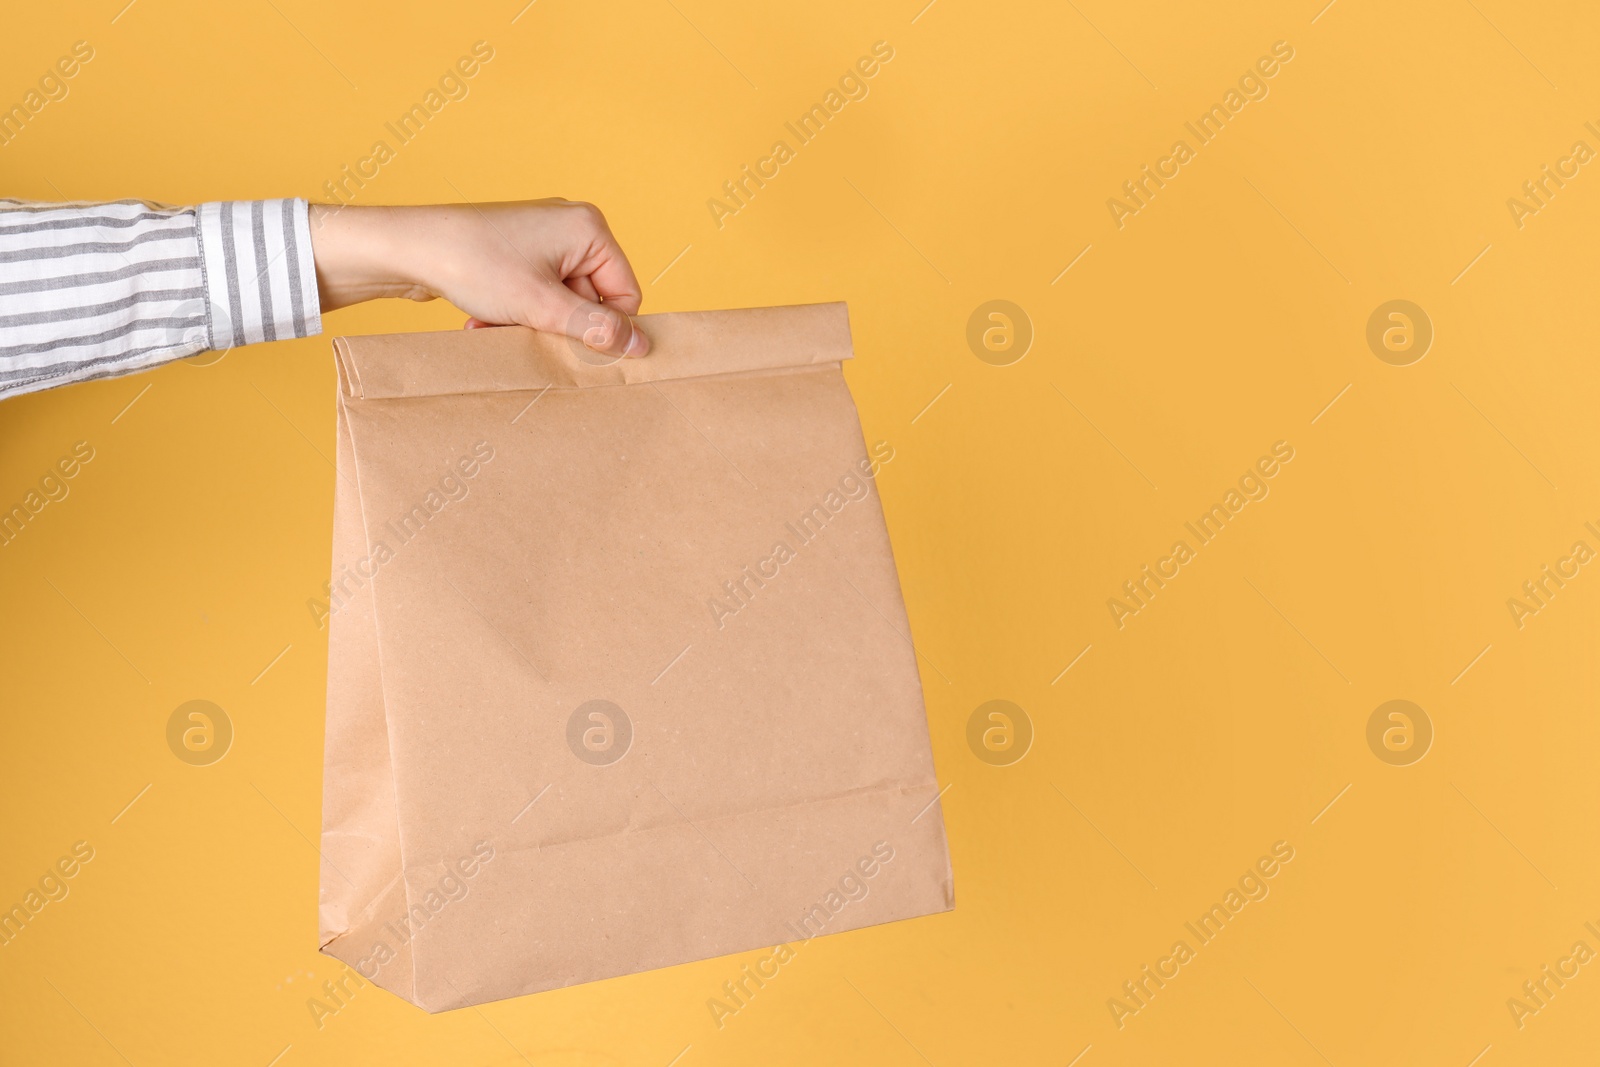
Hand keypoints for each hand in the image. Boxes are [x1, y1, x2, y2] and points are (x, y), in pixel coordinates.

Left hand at [308, 199, 649, 356]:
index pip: (625, 293)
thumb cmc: (474, 265)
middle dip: (559, 324)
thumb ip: (594, 329)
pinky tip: (487, 318)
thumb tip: (641, 346)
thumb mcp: (542, 306)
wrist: (409, 248)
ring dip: (534, 323)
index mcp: (590, 228)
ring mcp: (542, 236)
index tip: (572, 345)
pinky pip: (536, 292)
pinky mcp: (518, 249)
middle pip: (591, 298)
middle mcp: (571, 225)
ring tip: (499, 323)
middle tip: (526, 330)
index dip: (603, 327)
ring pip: (561, 300)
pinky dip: (517, 312)